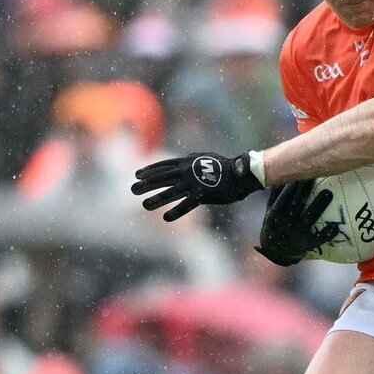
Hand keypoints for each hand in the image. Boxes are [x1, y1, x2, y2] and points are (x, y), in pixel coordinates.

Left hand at [131, 152, 262, 220]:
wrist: (241, 174)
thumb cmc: (226, 166)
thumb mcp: (207, 157)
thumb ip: (194, 157)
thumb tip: (185, 156)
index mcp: (187, 162)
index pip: (163, 166)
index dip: (149, 170)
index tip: (137, 175)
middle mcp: (187, 172)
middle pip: (162, 179)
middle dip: (146, 184)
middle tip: (132, 189)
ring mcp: (193, 183)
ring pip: (170, 192)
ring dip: (156, 199)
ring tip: (144, 205)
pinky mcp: (202, 195)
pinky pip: (186, 205)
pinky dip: (176, 211)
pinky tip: (166, 217)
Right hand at [255, 180, 343, 266]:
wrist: (274, 254)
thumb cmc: (274, 227)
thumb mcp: (270, 211)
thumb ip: (276, 195)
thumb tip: (282, 174)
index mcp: (274, 214)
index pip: (283, 197)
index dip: (291, 185)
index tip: (301, 171)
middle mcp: (283, 224)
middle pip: (296, 203)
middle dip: (305, 189)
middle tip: (316, 174)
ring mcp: (295, 234)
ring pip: (308, 218)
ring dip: (318, 205)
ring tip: (328, 193)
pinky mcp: (305, 245)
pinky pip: (318, 239)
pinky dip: (326, 233)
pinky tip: (335, 227)